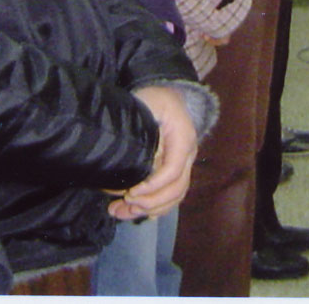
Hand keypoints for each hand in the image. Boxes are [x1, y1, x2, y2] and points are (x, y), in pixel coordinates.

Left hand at [110, 86, 197, 220]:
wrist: (168, 94)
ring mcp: (184, 165)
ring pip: (174, 196)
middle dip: (149, 202)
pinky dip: (155, 208)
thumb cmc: (155, 97)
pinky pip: (171, 195)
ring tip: (120, 213)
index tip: (131, 193)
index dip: (154, 186)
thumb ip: (140, 126)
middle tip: (123, 204)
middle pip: (177, 189)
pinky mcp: (175, 171)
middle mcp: (188, 155)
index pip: (173, 170)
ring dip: (149, 209)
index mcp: (183, 138)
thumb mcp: (147, 103)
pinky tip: (136, 213)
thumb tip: (124, 155)